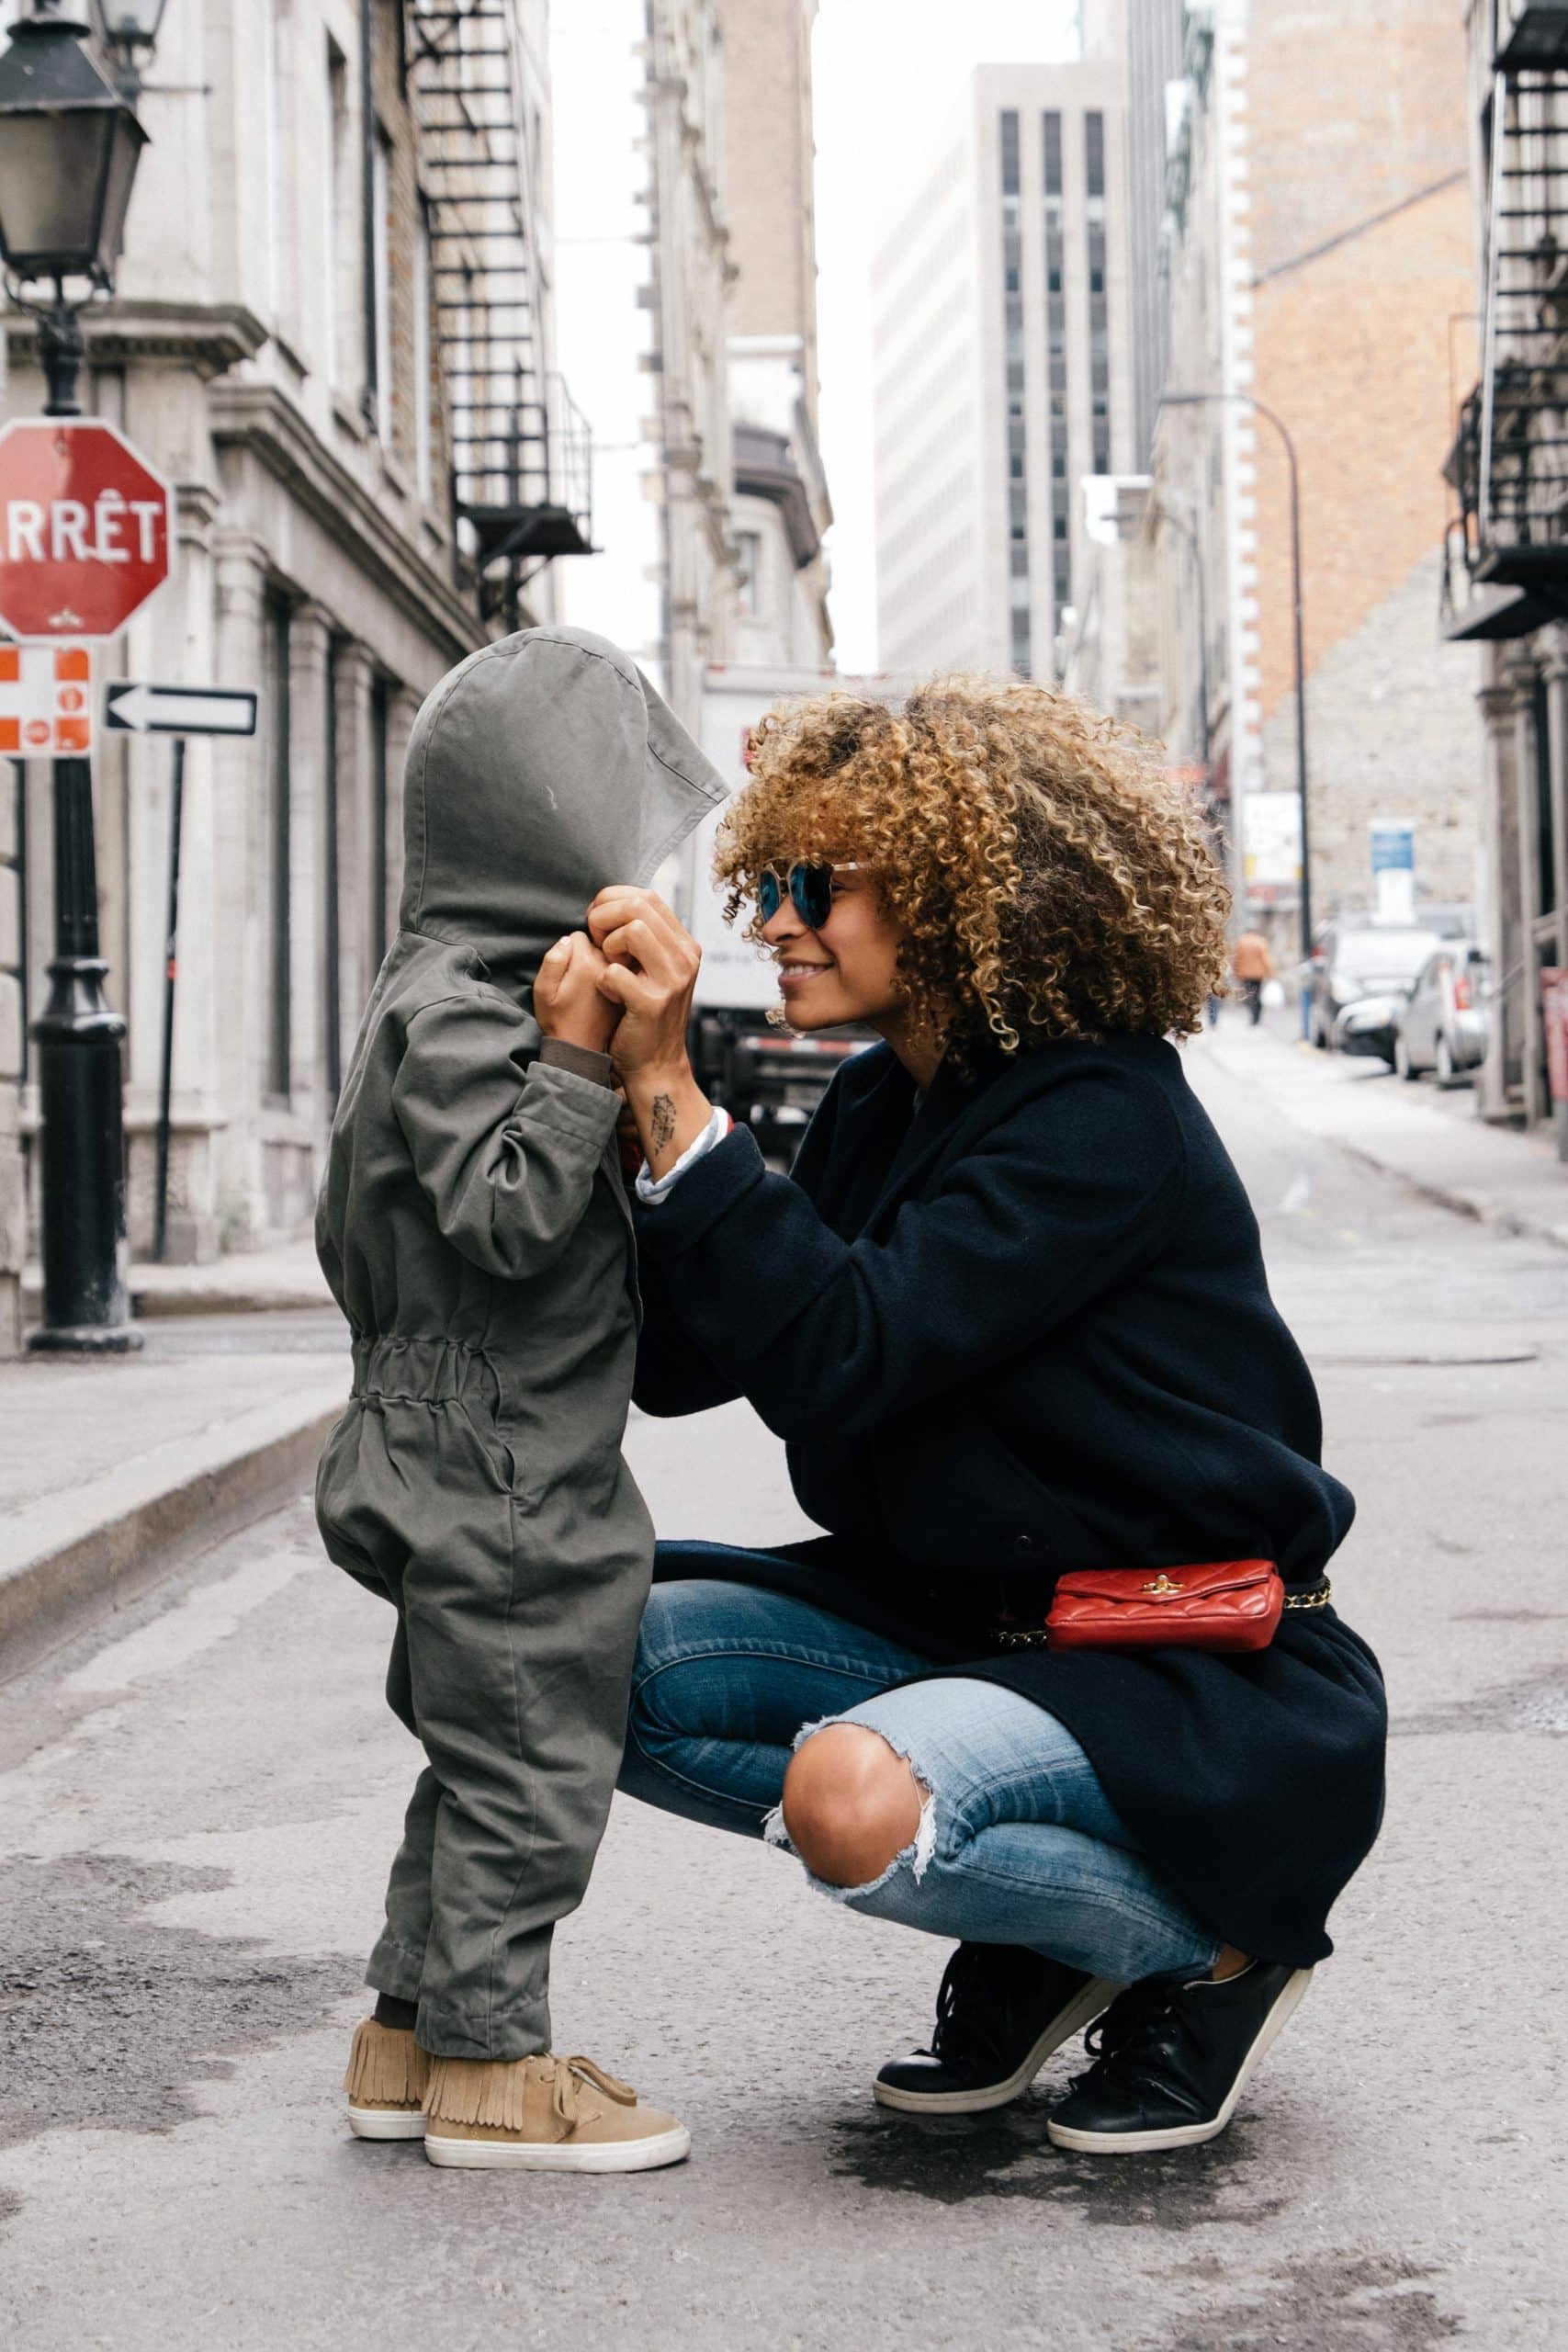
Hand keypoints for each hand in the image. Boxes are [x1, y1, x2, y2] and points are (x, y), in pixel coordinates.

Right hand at [534, 930, 620, 1056]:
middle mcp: (608, 965)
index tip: (567, 971)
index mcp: (586, 962)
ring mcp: (624, 975)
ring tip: (592, 988)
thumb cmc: (558, 1020)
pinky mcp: (632, 987)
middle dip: (588, 953)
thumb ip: (553, 960)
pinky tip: (607, 993)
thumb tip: (568, 939)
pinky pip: (623, 969)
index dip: (569, 950)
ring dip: (603, 963)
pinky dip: (616, 975)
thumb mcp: (543, 991)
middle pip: (599, 941)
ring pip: (613, 954)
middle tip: (579, 980)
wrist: (583, 1050)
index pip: (579, 935)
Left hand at [586, 886, 701, 1080]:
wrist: (655, 1064)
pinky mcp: (652, 1003)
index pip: (647, 896)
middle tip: (597, 942)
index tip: (598, 922)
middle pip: (638, 905)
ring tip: (609, 966)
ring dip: (608, 946)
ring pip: (632, 930)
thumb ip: (644, 937)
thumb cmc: (643, 1013)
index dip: (612, 900)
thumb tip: (614, 902)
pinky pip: (614, 971)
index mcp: (685, 945)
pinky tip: (610, 994)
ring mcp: (672, 980)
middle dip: (605, 917)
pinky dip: (603, 981)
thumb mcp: (654, 968)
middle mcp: (685, 958)